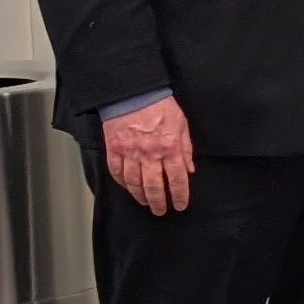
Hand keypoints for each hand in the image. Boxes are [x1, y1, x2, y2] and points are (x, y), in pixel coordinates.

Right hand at [102, 95, 196, 215]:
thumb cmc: (160, 105)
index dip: (179, 195)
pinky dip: (122, 183)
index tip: (180, 205)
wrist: (134, 92)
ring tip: (146, 202)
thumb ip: (186, 148)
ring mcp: (129, 153)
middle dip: (158, 202)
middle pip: (154, 186)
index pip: (177, 179)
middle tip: (160, 211)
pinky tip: (127, 188)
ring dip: (140, 196)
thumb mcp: (182, 124)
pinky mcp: (114, 149)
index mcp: (169, 148)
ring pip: (134, 183)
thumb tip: (190, 169)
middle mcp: (149, 154)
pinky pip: (116, 172)